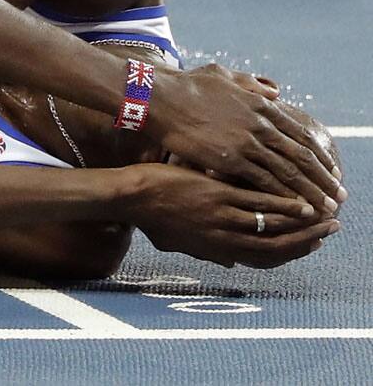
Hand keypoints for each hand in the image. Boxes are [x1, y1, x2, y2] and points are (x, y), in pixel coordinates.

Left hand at [123, 164, 339, 268]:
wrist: (130, 197)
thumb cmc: (148, 217)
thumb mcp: (176, 244)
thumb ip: (205, 253)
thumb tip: (227, 264)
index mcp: (214, 249)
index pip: (260, 258)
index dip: (289, 254)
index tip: (310, 246)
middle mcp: (222, 238)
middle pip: (274, 247)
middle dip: (306, 241)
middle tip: (330, 231)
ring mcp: (221, 217)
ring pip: (272, 226)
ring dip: (304, 223)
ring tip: (326, 214)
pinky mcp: (217, 196)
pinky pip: (258, 204)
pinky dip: (284, 205)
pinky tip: (302, 201)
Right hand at [150, 63, 343, 213]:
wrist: (162, 98)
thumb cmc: (187, 87)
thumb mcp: (224, 76)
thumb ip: (251, 84)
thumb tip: (273, 90)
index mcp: (262, 106)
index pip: (301, 134)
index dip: (319, 154)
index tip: (331, 169)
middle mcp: (261, 124)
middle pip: (302, 156)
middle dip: (324, 178)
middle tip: (339, 195)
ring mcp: (248, 142)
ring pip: (289, 172)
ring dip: (310, 192)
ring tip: (324, 208)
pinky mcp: (231, 159)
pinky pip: (264, 181)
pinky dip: (282, 196)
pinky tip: (293, 208)